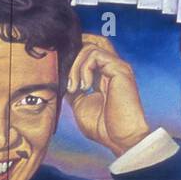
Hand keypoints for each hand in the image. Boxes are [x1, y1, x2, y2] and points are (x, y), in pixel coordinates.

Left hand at [65, 33, 151, 157]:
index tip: (60, 72)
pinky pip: (95, 55)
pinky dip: (84, 69)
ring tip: (74, 87)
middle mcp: (112, 68)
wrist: (120, 138)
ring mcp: (117, 67)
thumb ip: (73, 88)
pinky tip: (84, 86)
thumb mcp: (80, 104)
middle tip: (65, 74)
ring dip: (75, 66)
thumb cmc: (104, 127)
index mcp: (104, 75)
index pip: (89, 52)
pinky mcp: (120, 69)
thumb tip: (61, 78)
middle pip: (93, 41)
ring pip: (90, 47)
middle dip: (74, 51)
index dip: (74, 55)